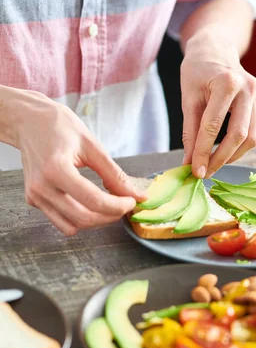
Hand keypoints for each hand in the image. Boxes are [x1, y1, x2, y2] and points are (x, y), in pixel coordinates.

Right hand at [8, 88, 146, 235]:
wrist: (28, 121)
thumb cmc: (58, 126)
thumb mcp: (91, 145)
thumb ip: (114, 173)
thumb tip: (136, 194)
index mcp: (56, 169)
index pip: (93, 200)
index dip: (117, 206)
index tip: (132, 201)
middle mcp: (42, 187)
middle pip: (84, 218)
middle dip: (110, 216)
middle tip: (124, 204)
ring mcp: (35, 196)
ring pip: (72, 226)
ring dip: (96, 221)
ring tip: (109, 205)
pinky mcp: (33, 200)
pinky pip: (61, 221)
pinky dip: (79, 218)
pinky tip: (90, 203)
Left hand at [181, 27, 255, 177]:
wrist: (216, 49)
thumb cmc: (197, 71)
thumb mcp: (188, 98)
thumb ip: (190, 131)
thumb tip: (189, 163)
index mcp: (226, 82)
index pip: (213, 125)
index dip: (203, 151)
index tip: (195, 171)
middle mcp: (247, 89)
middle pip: (238, 135)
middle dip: (220, 158)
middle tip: (204, 173)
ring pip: (250, 138)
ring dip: (232, 156)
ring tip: (212, 165)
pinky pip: (253, 133)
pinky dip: (238, 148)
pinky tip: (223, 153)